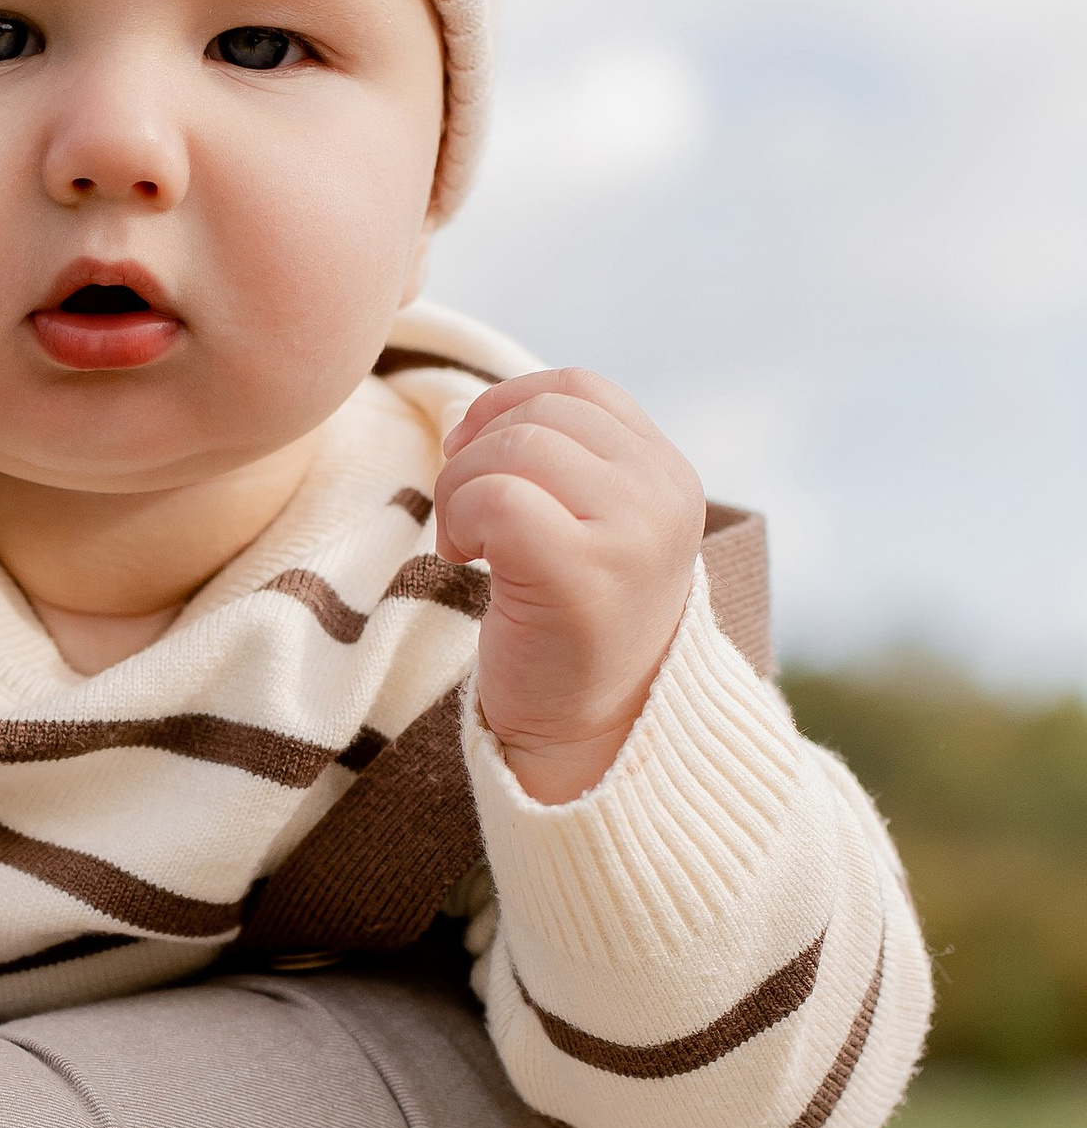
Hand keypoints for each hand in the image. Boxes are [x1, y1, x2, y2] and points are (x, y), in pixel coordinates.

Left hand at [433, 367, 706, 804]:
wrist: (594, 738)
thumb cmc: (571, 634)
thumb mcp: (584, 529)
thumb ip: (555, 465)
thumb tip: (465, 411)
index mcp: (667, 476)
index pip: (577, 389)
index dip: (506, 410)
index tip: (477, 471)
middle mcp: (663, 494)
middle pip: (540, 413)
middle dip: (475, 454)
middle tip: (464, 521)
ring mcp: (632, 532)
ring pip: (516, 447)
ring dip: (461, 490)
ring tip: (465, 545)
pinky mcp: (586, 573)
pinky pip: (500, 497)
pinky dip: (461, 518)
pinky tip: (463, 562)